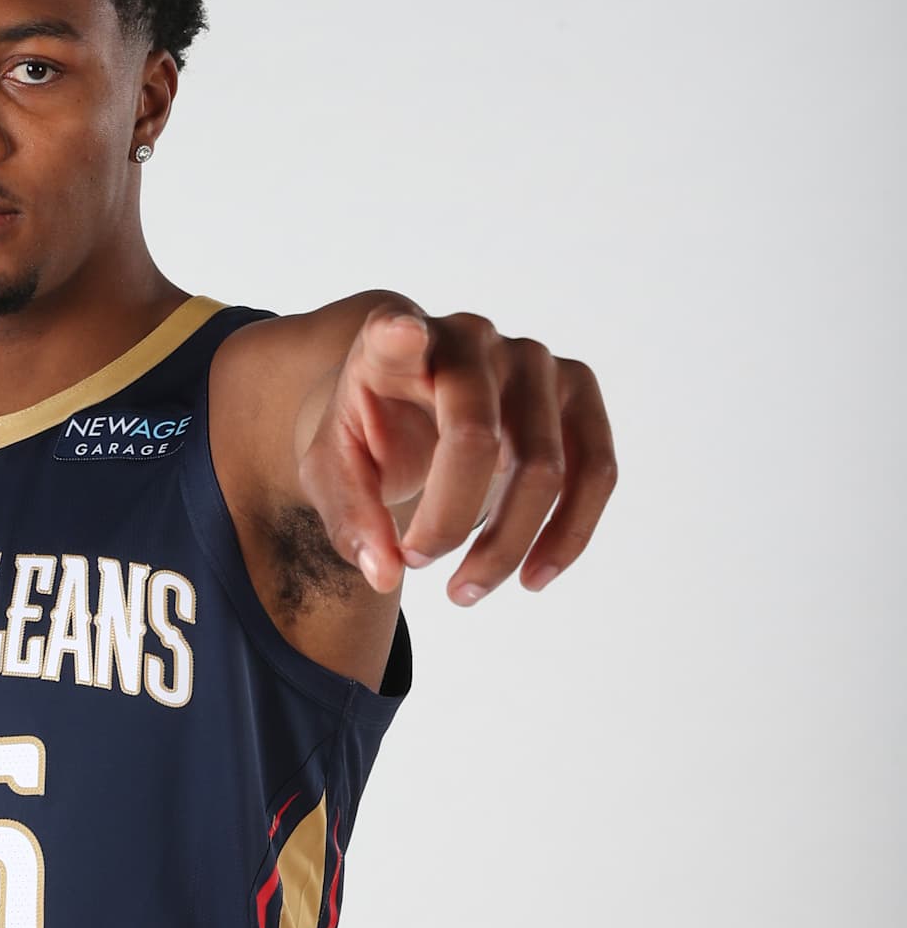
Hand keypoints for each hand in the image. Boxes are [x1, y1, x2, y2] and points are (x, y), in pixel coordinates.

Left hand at [296, 304, 616, 604]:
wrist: (417, 401)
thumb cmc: (370, 432)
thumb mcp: (332, 474)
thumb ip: (349, 519)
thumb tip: (387, 574)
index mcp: (394, 345)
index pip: (395, 335)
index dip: (400, 336)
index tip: (399, 334)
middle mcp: (470, 339)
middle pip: (476, 438)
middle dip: (449, 523)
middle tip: (416, 565)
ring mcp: (534, 360)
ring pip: (545, 467)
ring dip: (505, 546)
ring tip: (465, 592)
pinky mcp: (577, 390)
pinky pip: (595, 470)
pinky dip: (568, 534)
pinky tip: (534, 577)